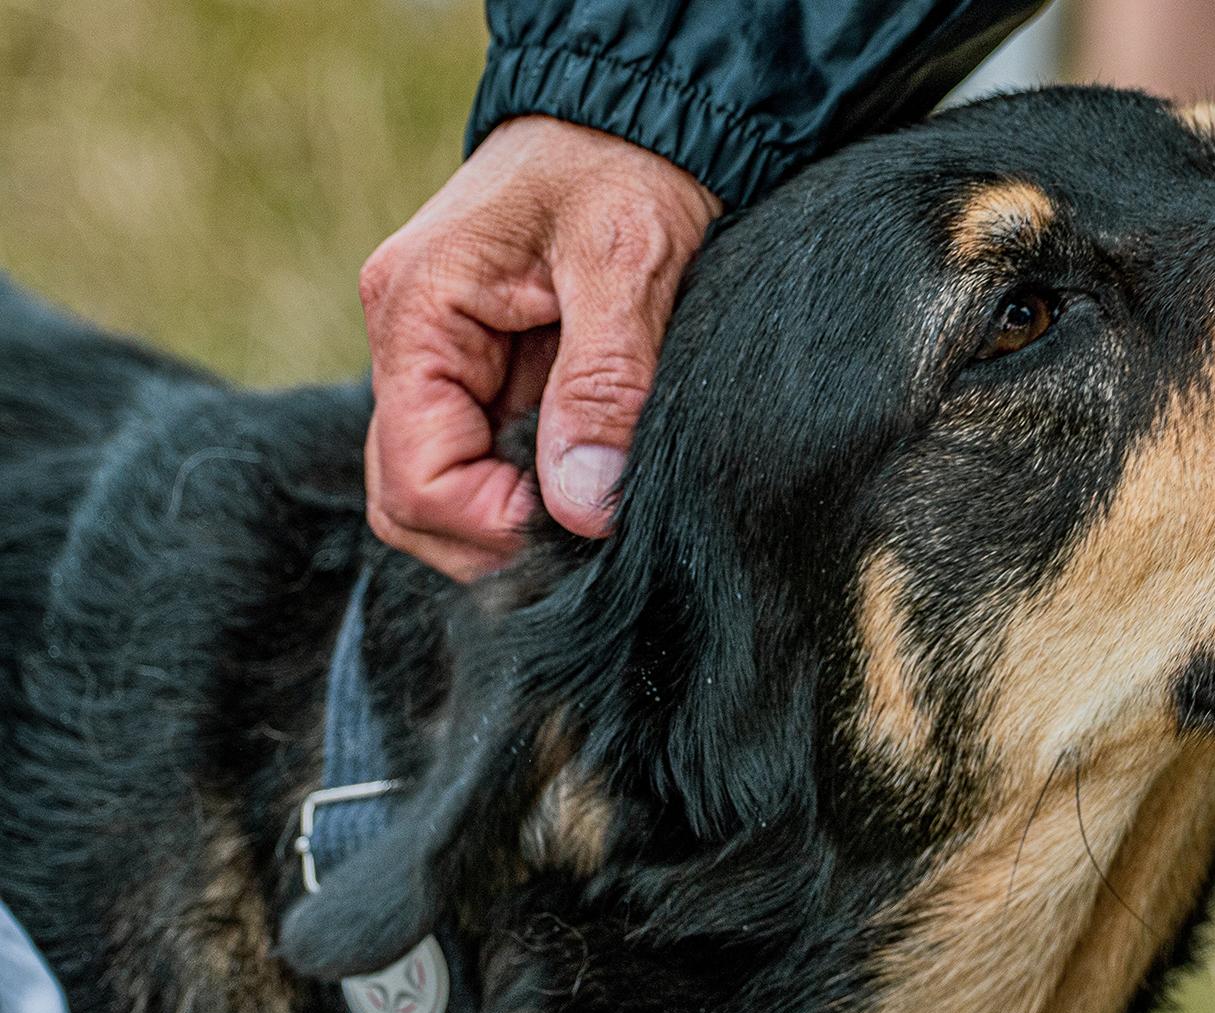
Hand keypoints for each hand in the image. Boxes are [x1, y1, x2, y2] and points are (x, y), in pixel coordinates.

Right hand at [360, 115, 720, 579]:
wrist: (645, 113)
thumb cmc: (627, 163)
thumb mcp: (626, 260)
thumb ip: (603, 383)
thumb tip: (583, 507)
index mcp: (417, 312)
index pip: (413, 480)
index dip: (489, 525)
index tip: (577, 527)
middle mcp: (411, 342)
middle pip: (411, 502)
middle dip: (493, 538)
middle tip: (590, 534)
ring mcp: (443, 359)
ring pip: (445, 489)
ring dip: (513, 517)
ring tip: (596, 504)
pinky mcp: (486, 368)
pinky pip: (486, 456)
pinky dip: (533, 486)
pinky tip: (591, 475)